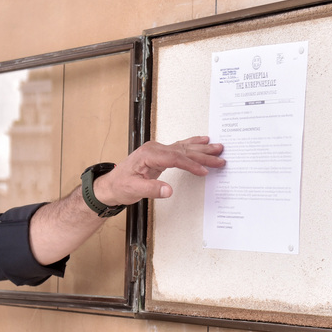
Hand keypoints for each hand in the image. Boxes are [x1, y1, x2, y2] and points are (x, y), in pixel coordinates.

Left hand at [93, 136, 223, 205]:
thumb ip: (151, 189)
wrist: (111, 185)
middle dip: (203, 155)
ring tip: (218, 147)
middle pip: (183, 150)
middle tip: (220, 158)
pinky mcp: (160, 154)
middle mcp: (154, 149)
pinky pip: (180, 148)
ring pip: (184, 147)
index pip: (175, 157)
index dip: (191, 164)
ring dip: (202, 148)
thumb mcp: (134, 189)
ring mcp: (157, 150)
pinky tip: (202, 142)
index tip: (204, 171)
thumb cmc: (121, 186)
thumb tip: (168, 190)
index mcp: (149, 154)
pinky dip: (193, 145)